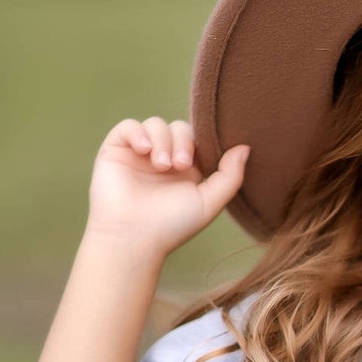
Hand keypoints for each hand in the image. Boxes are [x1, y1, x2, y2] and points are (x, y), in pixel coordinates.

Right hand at [86, 116, 249, 256]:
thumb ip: (230, 176)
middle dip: (183, 142)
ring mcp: (138, 154)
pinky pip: (128, 126)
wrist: (133, 237)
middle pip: (179, 127)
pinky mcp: (116, 150)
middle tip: (180, 165)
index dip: (200, 142)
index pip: (197, 139)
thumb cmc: (171, 225)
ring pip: (155, 124)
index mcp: (185, 170)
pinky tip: (144, 151)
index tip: (197, 161)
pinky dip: (138, 133)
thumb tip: (245, 147)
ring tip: (161, 165)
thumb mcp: (209, 202)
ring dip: (162, 140)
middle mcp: (162, 159)